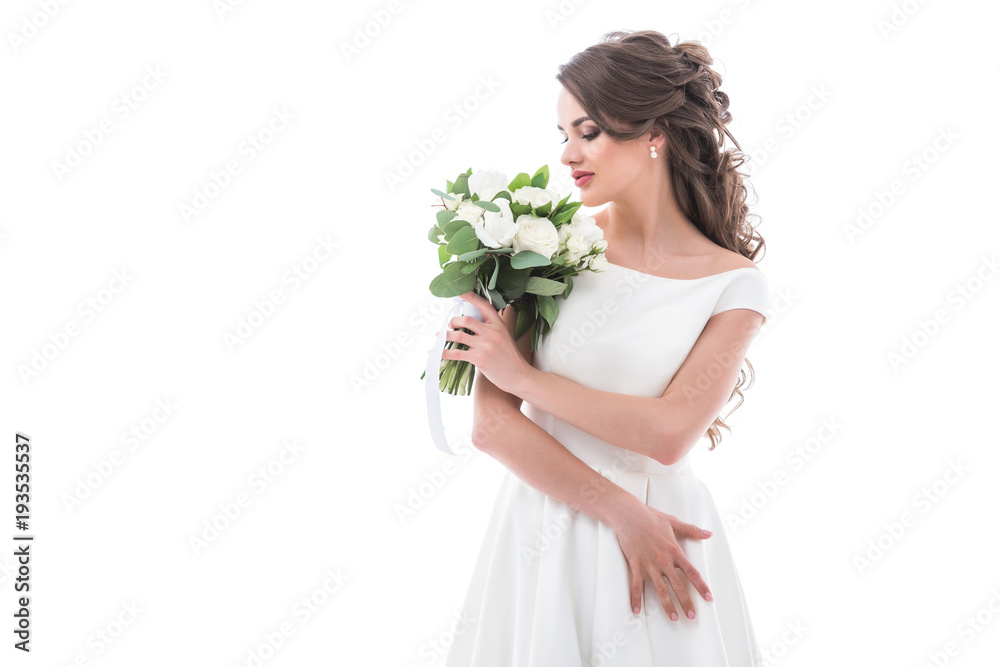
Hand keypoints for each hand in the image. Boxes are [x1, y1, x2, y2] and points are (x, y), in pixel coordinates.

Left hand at [441, 291, 530, 395]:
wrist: (518, 375)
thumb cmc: (510, 357)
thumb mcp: (504, 336)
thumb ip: (491, 328)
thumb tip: (473, 322)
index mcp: (498, 324)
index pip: (483, 305)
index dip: (470, 296)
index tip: (459, 291)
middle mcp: (491, 332)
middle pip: (466, 320)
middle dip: (453, 322)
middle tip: (449, 326)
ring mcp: (485, 346)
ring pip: (458, 336)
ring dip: (446, 336)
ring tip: (441, 338)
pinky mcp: (479, 359)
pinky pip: (456, 353)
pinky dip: (444, 353)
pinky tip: (438, 353)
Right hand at [611, 499, 713, 620]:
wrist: (628, 514)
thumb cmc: (650, 517)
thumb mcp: (673, 522)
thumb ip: (691, 530)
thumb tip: (708, 533)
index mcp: (674, 551)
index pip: (692, 572)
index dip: (701, 586)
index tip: (709, 598)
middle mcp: (663, 560)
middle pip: (678, 586)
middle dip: (686, 602)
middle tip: (691, 616)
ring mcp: (649, 564)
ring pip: (660, 589)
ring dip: (667, 605)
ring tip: (673, 618)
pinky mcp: (635, 565)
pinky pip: (635, 585)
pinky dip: (635, 599)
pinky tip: (636, 611)